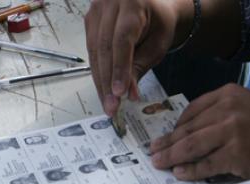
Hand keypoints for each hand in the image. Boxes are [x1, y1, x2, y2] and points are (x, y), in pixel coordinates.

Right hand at [85, 0, 179, 115]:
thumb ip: (140, 66)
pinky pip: (91, 50)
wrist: (154, 10)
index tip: (119, 93)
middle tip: (112, 107)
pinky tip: (103, 89)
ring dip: (100, 81)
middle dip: (107, 81)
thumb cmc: (159, 24)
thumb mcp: (157, 46)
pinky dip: (98, 72)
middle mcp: (110, 2)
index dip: (119, 69)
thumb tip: (127, 94)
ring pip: (94, 51)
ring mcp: (96, 10)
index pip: (121, 40)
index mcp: (132, 2)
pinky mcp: (90, 20)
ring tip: (108, 103)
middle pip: (104, 47)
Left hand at [150, 84, 249, 179]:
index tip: (166, 135)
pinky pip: (206, 164)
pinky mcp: (236, 154)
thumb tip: (189, 130)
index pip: (192, 110)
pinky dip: (191, 170)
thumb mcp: (249, 106)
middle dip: (167, 142)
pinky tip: (180, 173)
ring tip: (159, 163)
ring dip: (172, 156)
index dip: (176, 126)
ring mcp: (232, 132)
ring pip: (192, 146)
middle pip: (188, 129)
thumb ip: (221, 113)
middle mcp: (228, 110)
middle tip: (152, 151)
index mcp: (229, 94)